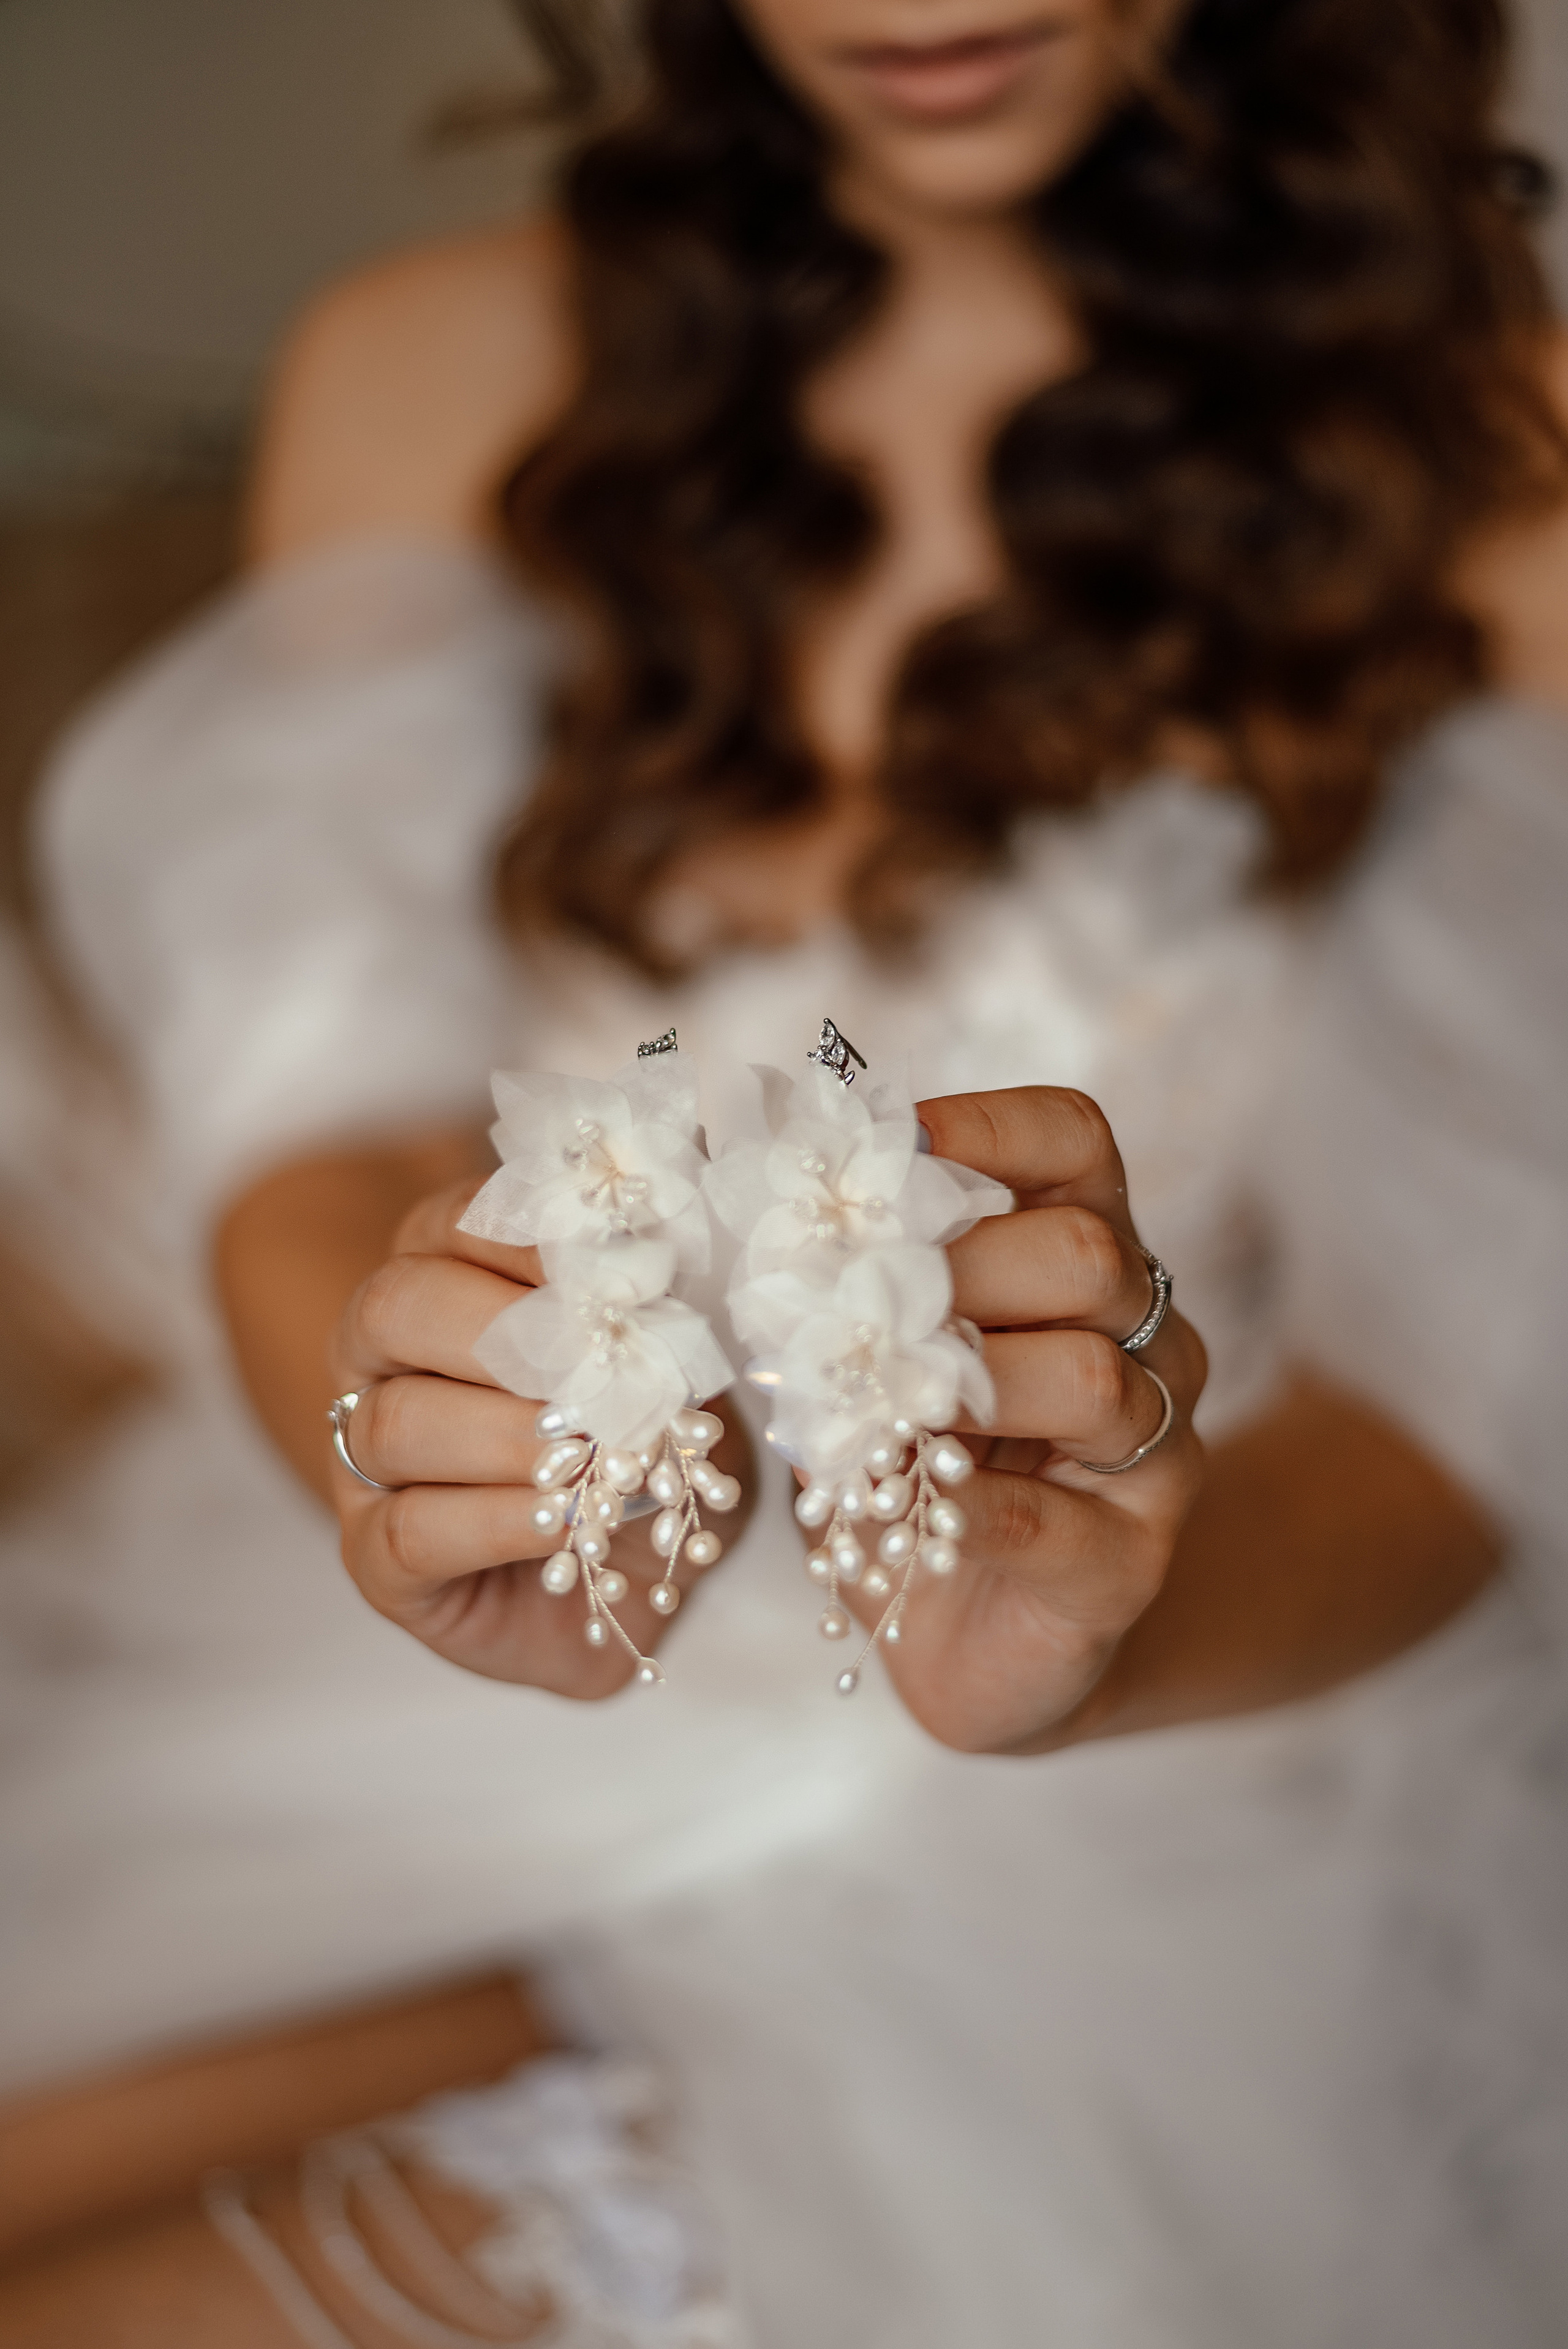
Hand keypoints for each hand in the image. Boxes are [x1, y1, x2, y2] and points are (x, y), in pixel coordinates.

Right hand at [326, 1178, 754, 1695]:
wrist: (630, 1580)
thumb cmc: (642, 1448)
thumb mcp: (668, 1368)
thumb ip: (650, 1318)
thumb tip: (654, 1284)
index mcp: (443, 1273)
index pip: (458, 1223)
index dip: (538, 1245)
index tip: (630, 1278)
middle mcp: (381, 1356)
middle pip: (397, 1309)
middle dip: (510, 1340)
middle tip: (604, 1377)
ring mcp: (361, 1458)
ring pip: (395, 1423)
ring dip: (509, 1439)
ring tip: (595, 1458)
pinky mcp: (373, 1558)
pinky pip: (410, 1530)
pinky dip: (497, 1522)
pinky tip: (564, 1519)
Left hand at [836, 1088, 1206, 1753]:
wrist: (977, 1643)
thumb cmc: (917, 1469)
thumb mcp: (874, 1356)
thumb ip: (842, 1284)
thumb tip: (735, 1196)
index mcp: (1087, 1253)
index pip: (1076, 1142)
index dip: (983, 1126)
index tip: (882, 1150)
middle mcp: (1148, 1336)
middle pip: (1087, 1254)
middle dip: (955, 1265)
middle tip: (845, 1297)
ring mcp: (1156, 1450)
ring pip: (1093, 1379)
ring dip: (960, 1385)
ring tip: (867, 1401)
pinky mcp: (1128, 1562)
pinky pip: (1049, 1519)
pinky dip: (958, 1504)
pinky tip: (889, 1500)